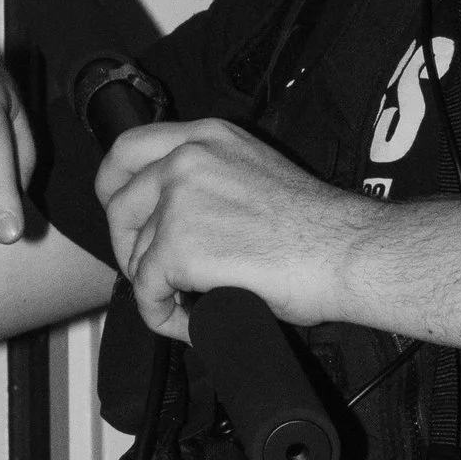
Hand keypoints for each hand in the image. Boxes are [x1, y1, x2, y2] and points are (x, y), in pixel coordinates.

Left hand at [93, 118, 370, 338]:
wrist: (348, 252)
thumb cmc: (319, 227)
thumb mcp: (254, 171)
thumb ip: (210, 179)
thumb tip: (173, 219)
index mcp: (206, 137)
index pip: (127, 148)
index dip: (113, 186)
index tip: (118, 212)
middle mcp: (187, 159)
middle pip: (119, 205)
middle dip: (129, 247)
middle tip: (158, 275)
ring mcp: (179, 201)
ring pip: (135, 256)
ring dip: (156, 288)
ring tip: (191, 306)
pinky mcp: (178, 247)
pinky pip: (147, 293)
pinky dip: (164, 316)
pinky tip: (192, 322)